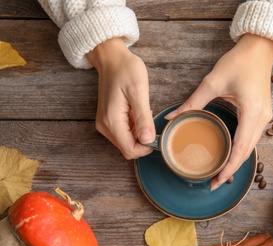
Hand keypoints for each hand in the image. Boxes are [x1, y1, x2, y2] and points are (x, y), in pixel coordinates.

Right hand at [87, 38, 154, 158]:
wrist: (111, 58)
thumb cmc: (126, 70)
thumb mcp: (139, 92)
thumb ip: (143, 118)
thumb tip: (147, 140)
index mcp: (112, 121)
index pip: (130, 150)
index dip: (146, 147)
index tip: (157, 132)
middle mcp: (105, 126)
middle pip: (128, 148)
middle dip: (143, 140)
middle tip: (150, 118)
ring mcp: (105, 124)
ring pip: (127, 142)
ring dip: (139, 133)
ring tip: (143, 111)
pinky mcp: (108, 120)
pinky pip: (124, 133)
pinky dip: (134, 127)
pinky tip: (137, 111)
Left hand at [165, 34, 272, 190]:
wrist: (259, 50)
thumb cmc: (238, 62)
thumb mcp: (212, 82)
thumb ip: (192, 103)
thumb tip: (172, 118)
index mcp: (251, 113)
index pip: (240, 149)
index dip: (228, 168)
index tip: (216, 181)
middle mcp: (262, 119)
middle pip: (247, 152)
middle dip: (231, 169)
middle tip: (214, 183)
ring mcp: (264, 117)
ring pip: (250, 147)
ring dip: (236, 161)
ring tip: (220, 173)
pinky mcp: (261, 114)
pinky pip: (251, 138)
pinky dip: (240, 149)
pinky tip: (229, 155)